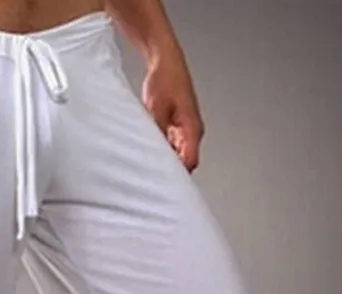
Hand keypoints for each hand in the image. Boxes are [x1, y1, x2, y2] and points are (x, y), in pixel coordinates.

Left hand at [142, 51, 204, 171]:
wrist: (165, 61)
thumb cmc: (164, 80)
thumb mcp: (155, 111)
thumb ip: (156, 135)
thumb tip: (152, 155)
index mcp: (192, 128)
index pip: (190, 162)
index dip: (177, 175)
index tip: (163, 183)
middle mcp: (193, 131)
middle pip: (185, 161)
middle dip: (170, 170)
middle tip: (151, 176)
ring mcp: (186, 129)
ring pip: (178, 154)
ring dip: (165, 159)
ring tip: (147, 162)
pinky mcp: (178, 125)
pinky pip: (172, 145)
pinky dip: (162, 149)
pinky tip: (148, 149)